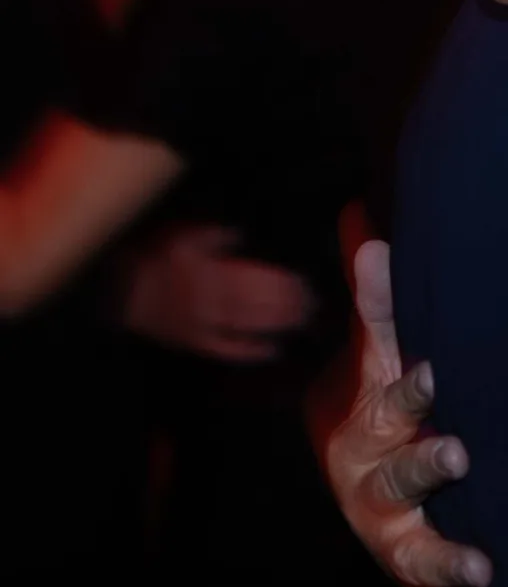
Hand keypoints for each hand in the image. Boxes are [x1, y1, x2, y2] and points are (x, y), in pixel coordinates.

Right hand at [122, 225, 314, 362]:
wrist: (116, 289)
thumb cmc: (151, 256)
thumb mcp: (184, 235)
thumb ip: (216, 235)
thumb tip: (241, 236)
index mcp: (214, 274)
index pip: (259, 281)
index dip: (284, 284)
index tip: (306, 283)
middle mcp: (214, 302)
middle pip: (259, 305)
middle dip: (288, 305)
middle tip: (313, 304)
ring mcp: (204, 325)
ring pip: (248, 326)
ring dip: (277, 324)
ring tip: (302, 321)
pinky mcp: (193, 341)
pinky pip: (225, 349)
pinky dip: (250, 351)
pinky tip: (272, 350)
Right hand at [323, 239, 490, 586]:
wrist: (360, 482)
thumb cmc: (381, 403)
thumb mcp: (375, 353)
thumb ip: (377, 298)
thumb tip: (362, 218)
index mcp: (365, 417)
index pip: (385, 392)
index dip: (410, 384)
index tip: (440, 369)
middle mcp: (373, 479)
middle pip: (399, 472)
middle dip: (427, 464)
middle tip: (461, 454)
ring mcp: (393, 534)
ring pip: (416, 548)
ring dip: (449, 554)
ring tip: (486, 563)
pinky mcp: (418, 579)